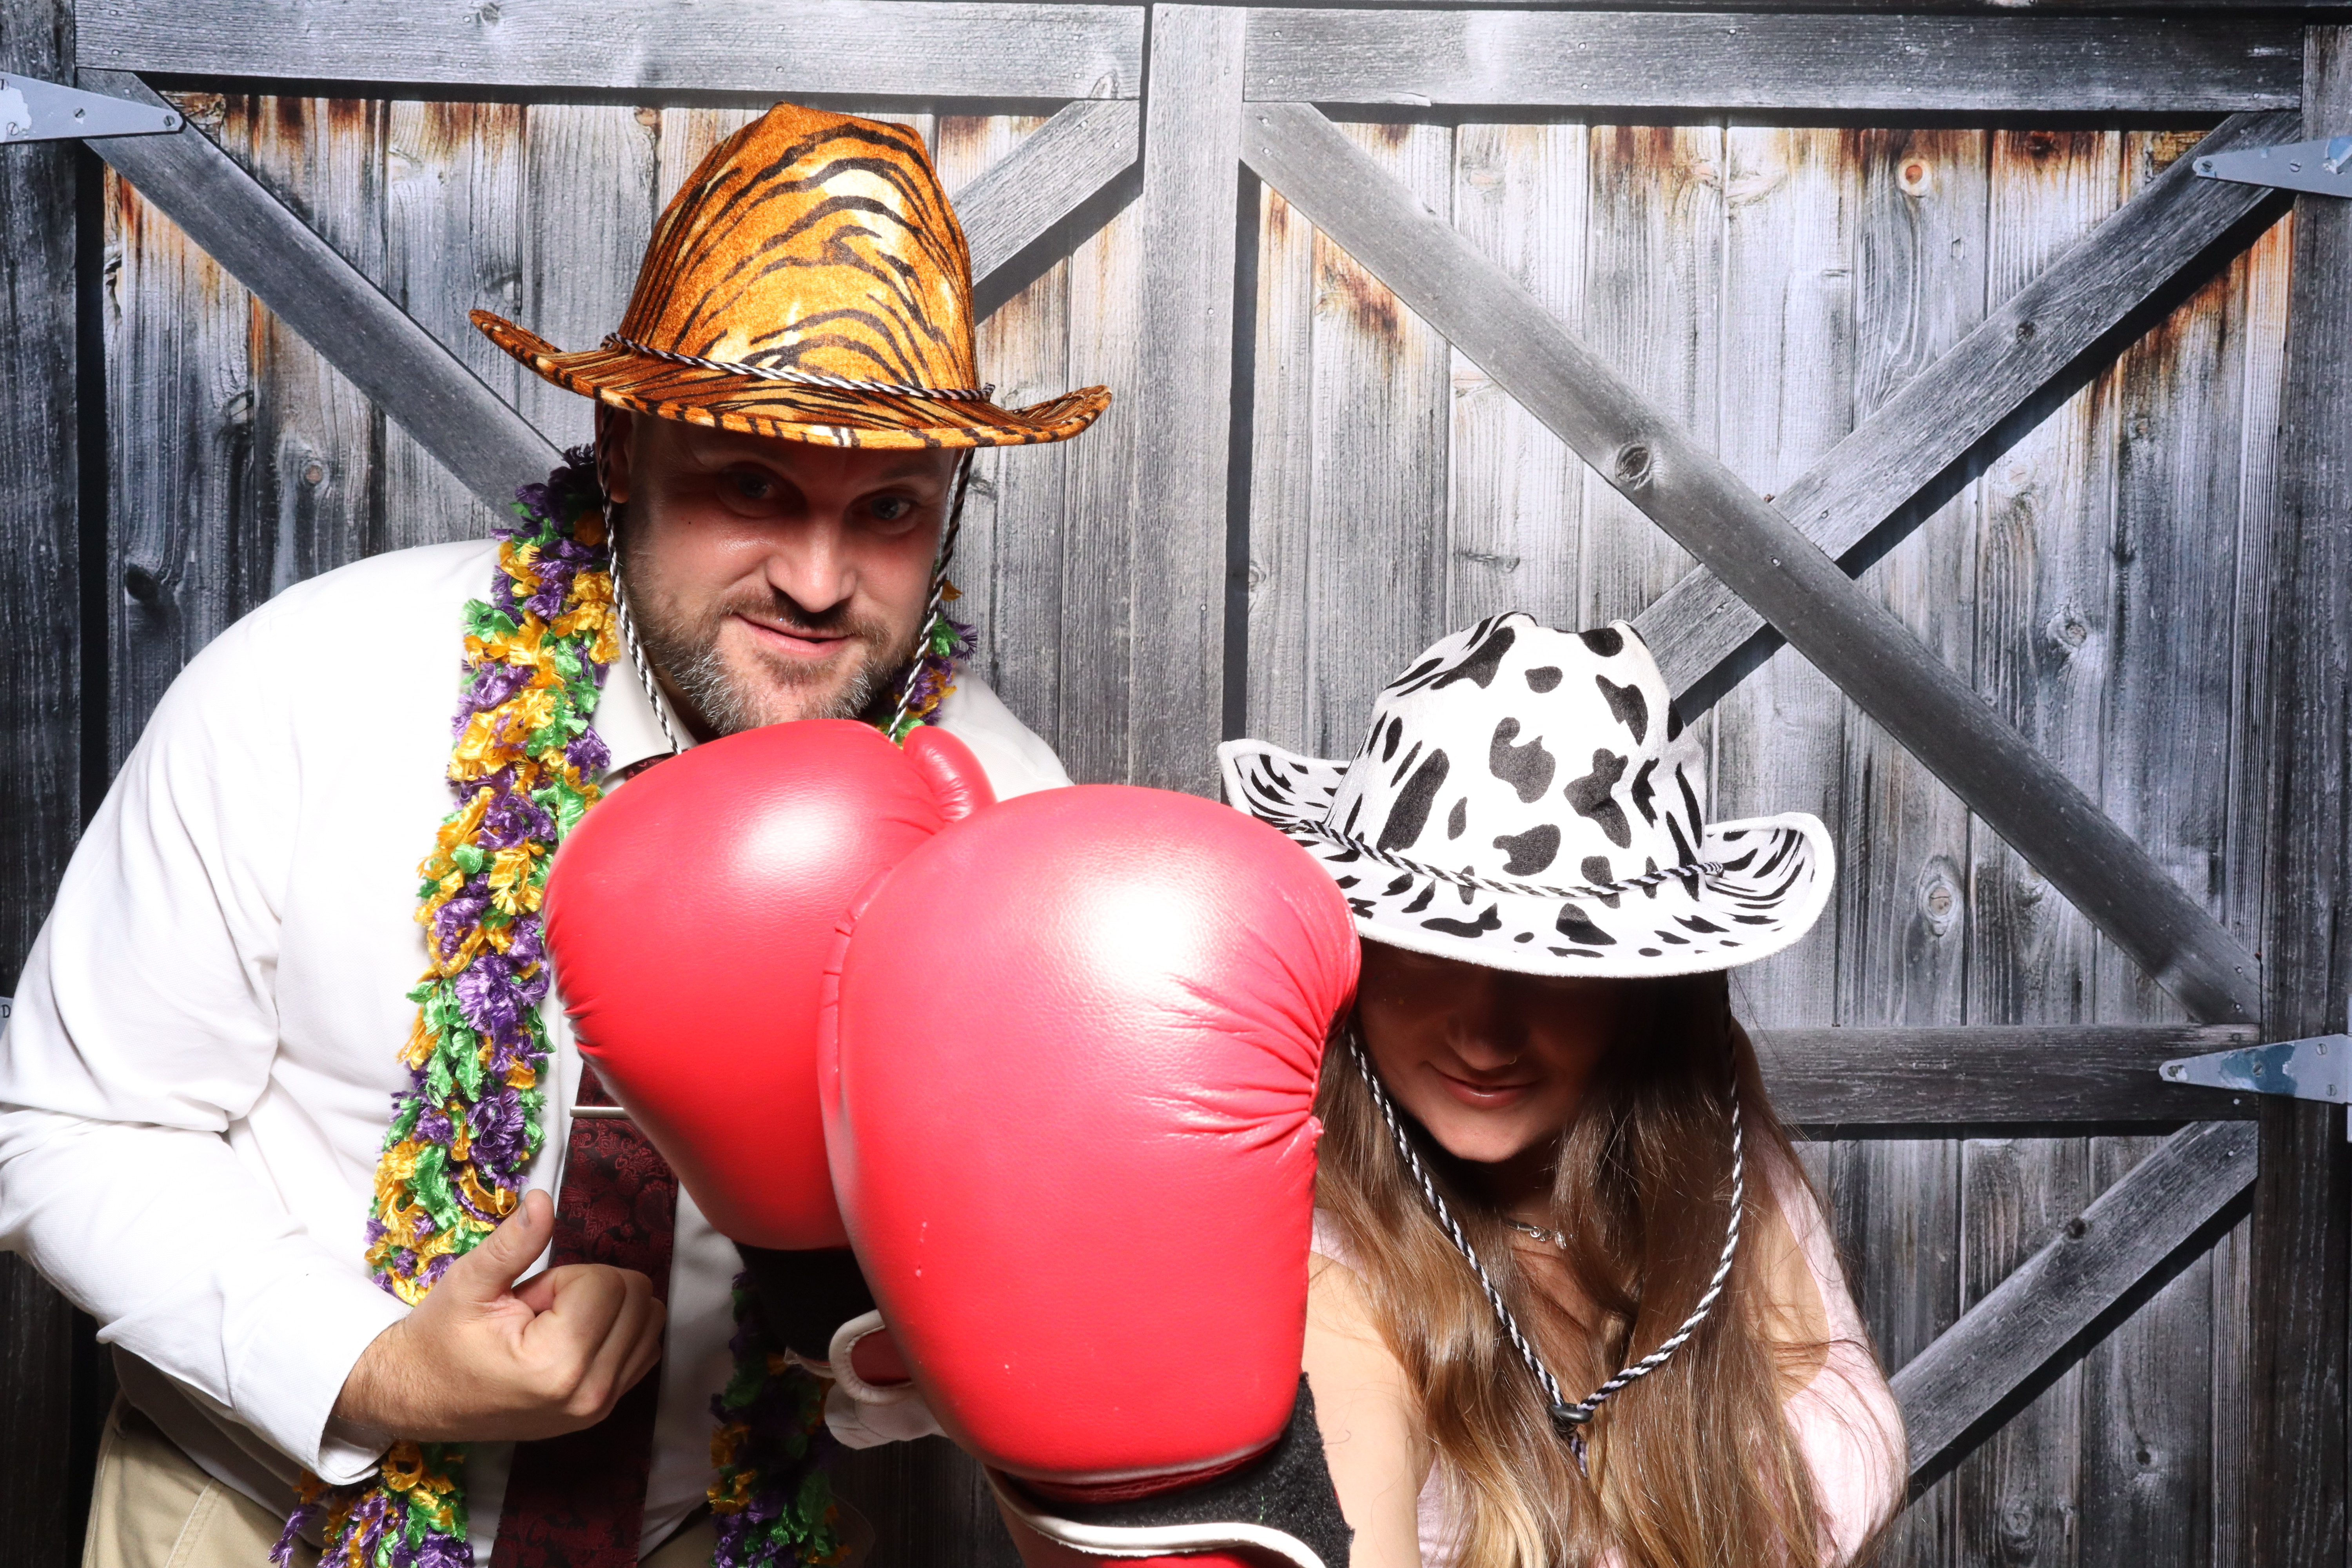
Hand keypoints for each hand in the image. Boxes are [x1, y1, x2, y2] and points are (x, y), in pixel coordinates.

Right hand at [333, 1190, 665, 1442]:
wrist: (419, 1398)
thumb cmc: (440, 1342)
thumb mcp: (469, 1283)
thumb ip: (515, 1242)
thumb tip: (543, 1199)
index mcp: (557, 1365)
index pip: (607, 1282)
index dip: (565, 1277)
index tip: (529, 1299)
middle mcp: (590, 1393)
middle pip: (636, 1297)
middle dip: (590, 1290)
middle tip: (540, 1311)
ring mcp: (602, 1407)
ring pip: (650, 1319)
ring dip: (608, 1309)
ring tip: (554, 1326)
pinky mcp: (605, 1409)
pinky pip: (645, 1346)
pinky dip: (620, 1330)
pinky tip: (574, 1337)